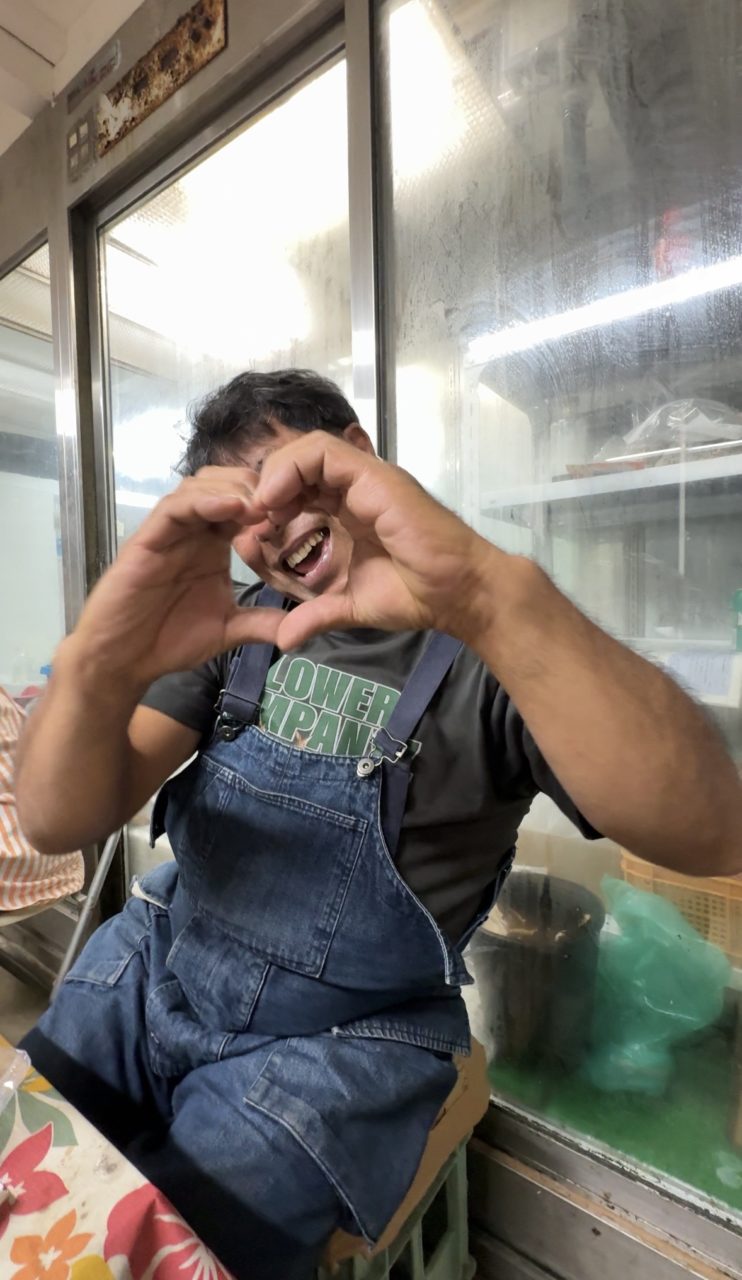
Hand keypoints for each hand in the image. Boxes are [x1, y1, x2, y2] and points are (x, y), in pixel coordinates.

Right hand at [69, 469, 282, 687]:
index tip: (303, 511)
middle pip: (227, 483)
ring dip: (234, 488)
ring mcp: (169, 531)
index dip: (274, 502)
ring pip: (201, 485)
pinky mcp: (147, 538)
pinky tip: (232, 507)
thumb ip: (261, 623)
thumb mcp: (227, 630)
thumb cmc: (169, 640)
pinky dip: (203, 500)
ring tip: (261, 504)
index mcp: (214, 544)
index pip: (246, 504)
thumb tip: (300, 629)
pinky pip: (175, 507)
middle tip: (285, 501)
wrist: (123, 661)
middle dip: (258, 486)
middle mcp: (193, 530)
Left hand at [248, 432, 497, 649]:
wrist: (459, 592)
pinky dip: (291, 469)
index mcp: (346, 515)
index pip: (295, 496)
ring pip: (304, 452)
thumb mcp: (351, 607)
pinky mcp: (373, 476)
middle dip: (263, 492)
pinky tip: (274, 500)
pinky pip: (322, 453)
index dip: (266, 514)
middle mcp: (353, 491)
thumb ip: (316, 616)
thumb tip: (282, 642)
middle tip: (246, 523)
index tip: (250, 542)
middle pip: (294, 469)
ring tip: (257, 511)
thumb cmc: (415, 596)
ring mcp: (364, 480)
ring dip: (272, 477)